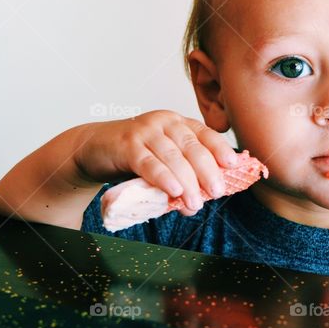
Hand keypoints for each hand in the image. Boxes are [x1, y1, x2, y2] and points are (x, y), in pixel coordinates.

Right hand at [74, 110, 238, 215]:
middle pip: (193, 147)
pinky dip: (163, 177)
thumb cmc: (134, 156)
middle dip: (207, 171)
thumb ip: (180, 178)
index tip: (233, 165)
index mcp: (179, 123)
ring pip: (173, 157)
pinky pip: (149, 162)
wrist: (95, 148)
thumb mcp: (162, 162)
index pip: (206, 134)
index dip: (220, 149)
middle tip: (217, 192)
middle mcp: (165, 122)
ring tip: (195, 202)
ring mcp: (145, 131)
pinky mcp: (127, 144)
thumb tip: (196, 205)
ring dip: (187, 182)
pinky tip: (173, 189)